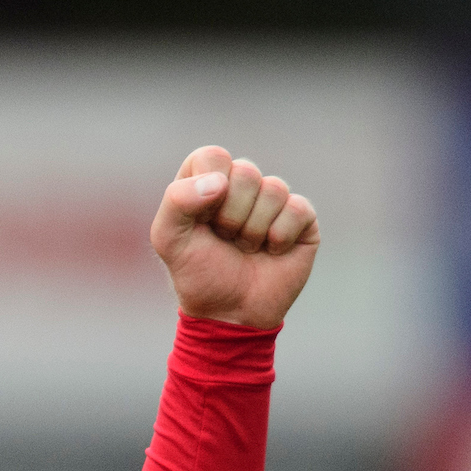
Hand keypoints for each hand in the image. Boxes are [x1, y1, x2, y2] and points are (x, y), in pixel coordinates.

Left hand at [150, 146, 319, 329]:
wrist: (230, 314)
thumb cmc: (198, 274)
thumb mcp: (168, 239)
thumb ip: (177, 201)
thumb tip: (222, 181)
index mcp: (207, 179)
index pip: (213, 156)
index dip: (207, 189)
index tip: (202, 220)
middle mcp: (242, 184)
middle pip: (246, 171)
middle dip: (231, 216)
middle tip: (225, 239)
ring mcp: (273, 200)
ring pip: (273, 189)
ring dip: (253, 230)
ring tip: (245, 248)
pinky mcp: (301, 218)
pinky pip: (297, 208)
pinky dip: (279, 237)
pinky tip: (271, 251)